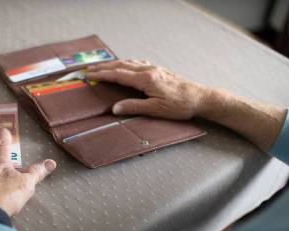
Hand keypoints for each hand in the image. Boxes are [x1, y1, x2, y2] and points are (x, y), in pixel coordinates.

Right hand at [86, 60, 212, 119]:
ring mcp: (154, 68)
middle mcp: (149, 70)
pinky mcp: (159, 70)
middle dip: (104, 67)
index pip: (119, 75)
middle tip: (89, 69)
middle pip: (121, 66)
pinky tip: (125, 65)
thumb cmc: (179, 106)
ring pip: (129, 63)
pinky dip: (126, 63)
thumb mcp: (155, 110)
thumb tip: (114, 108)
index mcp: (146, 79)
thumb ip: (134, 107)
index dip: (102, 75)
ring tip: (102, 66)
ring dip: (114, 64)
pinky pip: (138, 63)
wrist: (200, 97)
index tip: (89, 75)